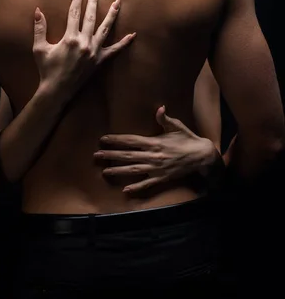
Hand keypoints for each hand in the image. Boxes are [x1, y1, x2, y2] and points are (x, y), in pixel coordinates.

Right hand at [33, 0, 135, 95]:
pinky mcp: (100, 61)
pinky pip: (115, 51)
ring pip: (105, 29)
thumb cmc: (47, 70)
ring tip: (118, 2)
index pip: (74, 13)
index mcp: (70, 38)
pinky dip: (124, 43)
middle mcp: (84, 43)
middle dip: (93, 1)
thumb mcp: (39, 48)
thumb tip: (37, 11)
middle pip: (91, 17)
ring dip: (112, 15)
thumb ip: (39, 29)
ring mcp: (94, 52)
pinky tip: (133, 35)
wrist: (57, 91)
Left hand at [95, 106, 217, 194]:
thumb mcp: (177, 127)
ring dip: (118, 171)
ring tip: (104, 171)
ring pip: (133, 170)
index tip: (103, 139)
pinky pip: (147, 184)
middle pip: (128, 155)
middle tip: (96, 155)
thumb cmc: (188, 139)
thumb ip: (165, 119)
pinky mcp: (162, 178)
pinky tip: (125, 190)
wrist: (202, 156)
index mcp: (154, 142)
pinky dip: (136, 187)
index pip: (131, 140)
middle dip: (111, 155)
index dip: (116, 140)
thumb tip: (159, 108)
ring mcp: (156, 168)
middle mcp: (153, 156)